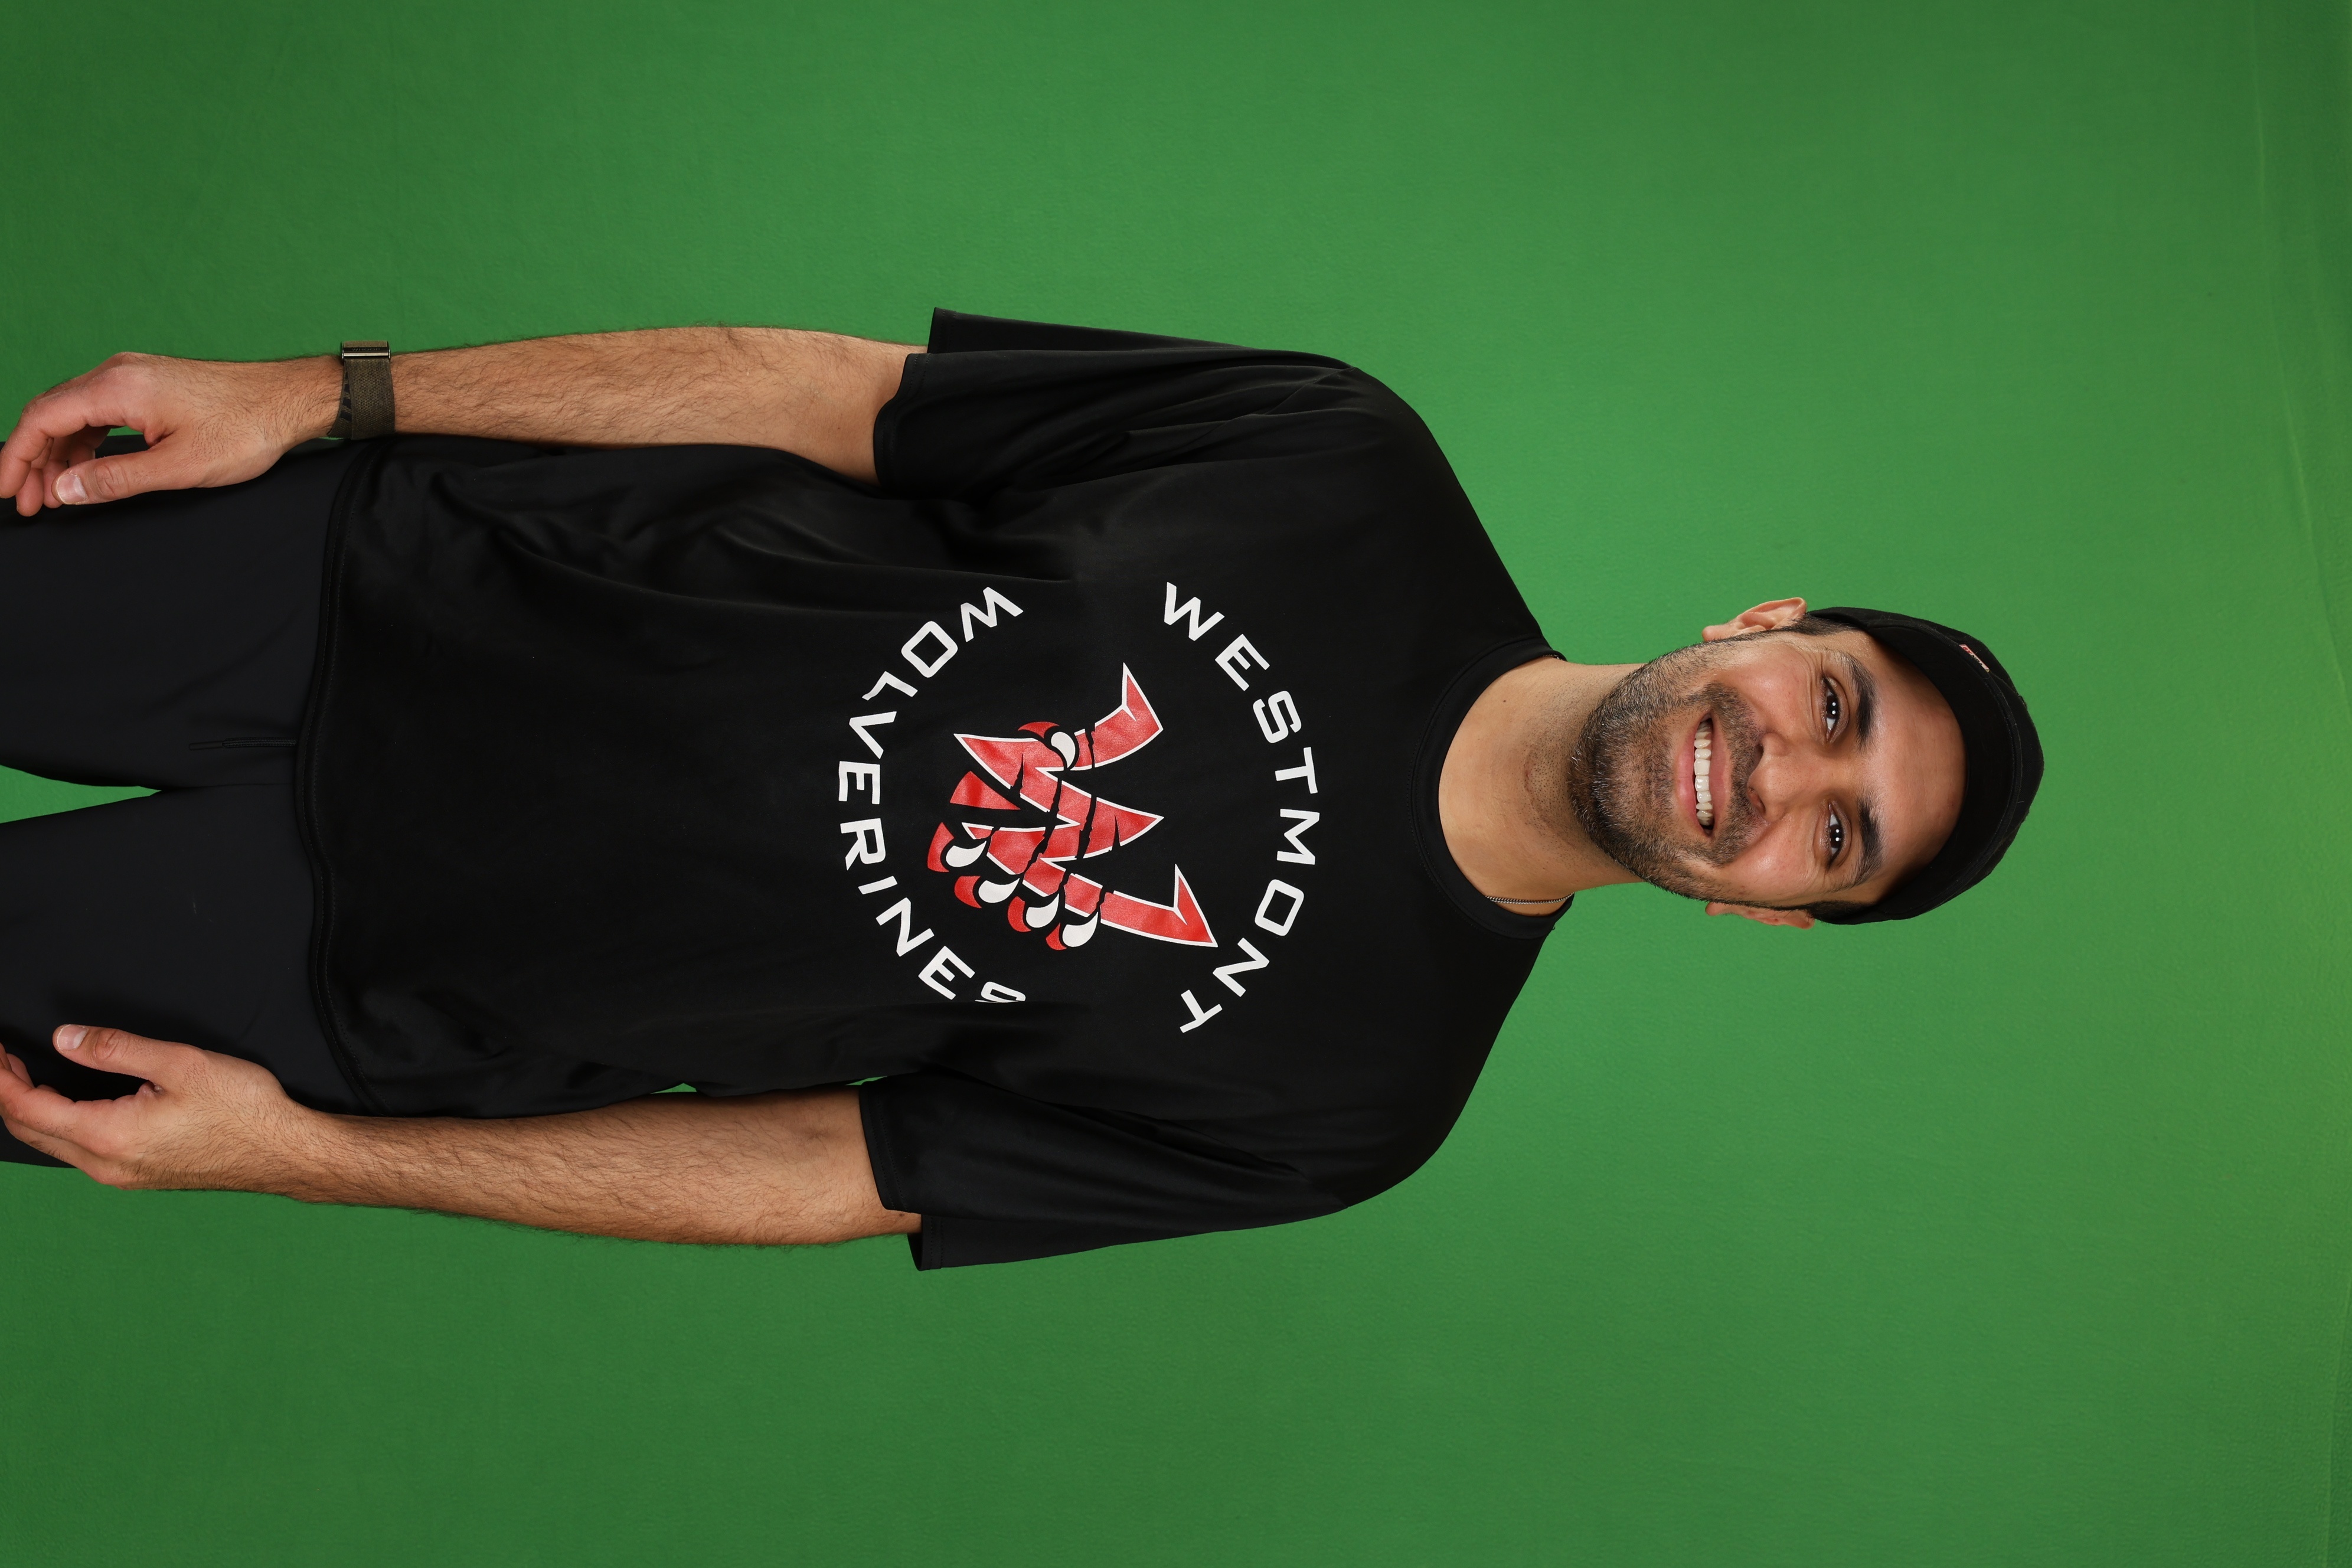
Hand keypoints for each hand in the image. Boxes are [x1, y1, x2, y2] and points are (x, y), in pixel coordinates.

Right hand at [0, 353, 340, 516]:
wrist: (291, 399)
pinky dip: (86, 441)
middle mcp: (118, 372)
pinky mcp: (150, 385)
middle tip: (29, 503)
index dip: (17, 456)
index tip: (7, 490)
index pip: (43, 418)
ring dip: (60, 453)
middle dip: (34, 459)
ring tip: (57, 495)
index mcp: (118, 386)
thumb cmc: (247, 429)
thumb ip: (117, 479)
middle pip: (52, 413)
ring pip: (75, 413)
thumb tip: (65, 489)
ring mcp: (134, 375)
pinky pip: (100, 411)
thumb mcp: (179, 466)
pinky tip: (87, 470)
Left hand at [0, 1025, 326, 1190]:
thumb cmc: (243, 1109)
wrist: (282, 1152)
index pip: (27, 1107)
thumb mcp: (181, 1063)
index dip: (0, 1077)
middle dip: (5, 1092)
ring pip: (49, 1144)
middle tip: (1, 1056)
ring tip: (23, 1074)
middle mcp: (104, 1164)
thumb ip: (116, 1049)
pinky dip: (55, 1124)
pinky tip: (65, 1101)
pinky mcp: (134, 1176)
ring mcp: (118, 1175)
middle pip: (28, 1131)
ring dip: (28, 1109)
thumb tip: (65, 1039)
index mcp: (109, 1135)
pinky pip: (74, 1151)